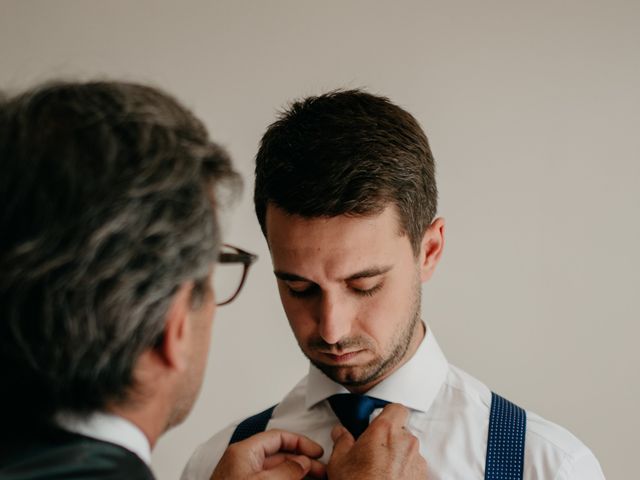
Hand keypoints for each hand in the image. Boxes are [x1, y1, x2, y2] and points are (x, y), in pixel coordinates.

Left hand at [210, 429, 325, 479]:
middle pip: (279, 454)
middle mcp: (243, 462)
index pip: (277, 437)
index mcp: (244, 452)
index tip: (316, 452)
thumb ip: (286, 471)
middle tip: (321, 470)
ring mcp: (244, 477)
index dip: (300, 442)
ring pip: (276, 470)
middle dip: (301, 461)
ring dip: (296, 474)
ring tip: (314, 479)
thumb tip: (303, 463)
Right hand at [327, 403, 426, 478]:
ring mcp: (417, 460)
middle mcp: (405, 442)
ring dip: (397, 455)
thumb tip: (341, 433)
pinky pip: (414, 466)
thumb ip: (342, 440)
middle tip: (373, 451)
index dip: (388, 414)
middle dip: (389, 438)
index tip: (378, 422)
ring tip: (380, 470)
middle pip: (401, 430)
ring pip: (408, 450)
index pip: (396, 408)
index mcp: (385, 430)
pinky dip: (405, 471)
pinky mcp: (422, 477)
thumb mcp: (339, 461)